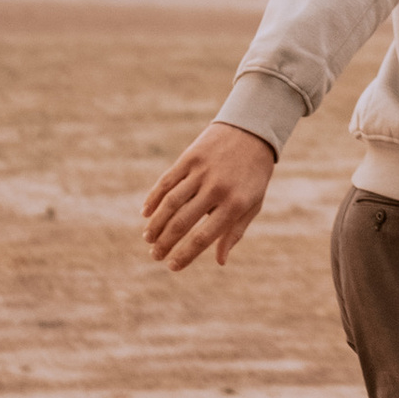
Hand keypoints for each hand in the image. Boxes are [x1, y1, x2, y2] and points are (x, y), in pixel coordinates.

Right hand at [143, 122, 276, 269]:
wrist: (252, 130)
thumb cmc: (253, 175)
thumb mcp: (253, 204)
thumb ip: (235, 232)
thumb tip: (220, 261)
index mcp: (235, 204)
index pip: (203, 237)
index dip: (185, 255)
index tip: (172, 266)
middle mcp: (217, 188)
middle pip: (182, 222)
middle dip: (165, 242)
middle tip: (154, 255)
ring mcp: (202, 171)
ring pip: (171, 202)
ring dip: (156, 223)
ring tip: (148, 239)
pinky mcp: (190, 157)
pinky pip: (167, 181)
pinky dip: (154, 198)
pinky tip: (145, 213)